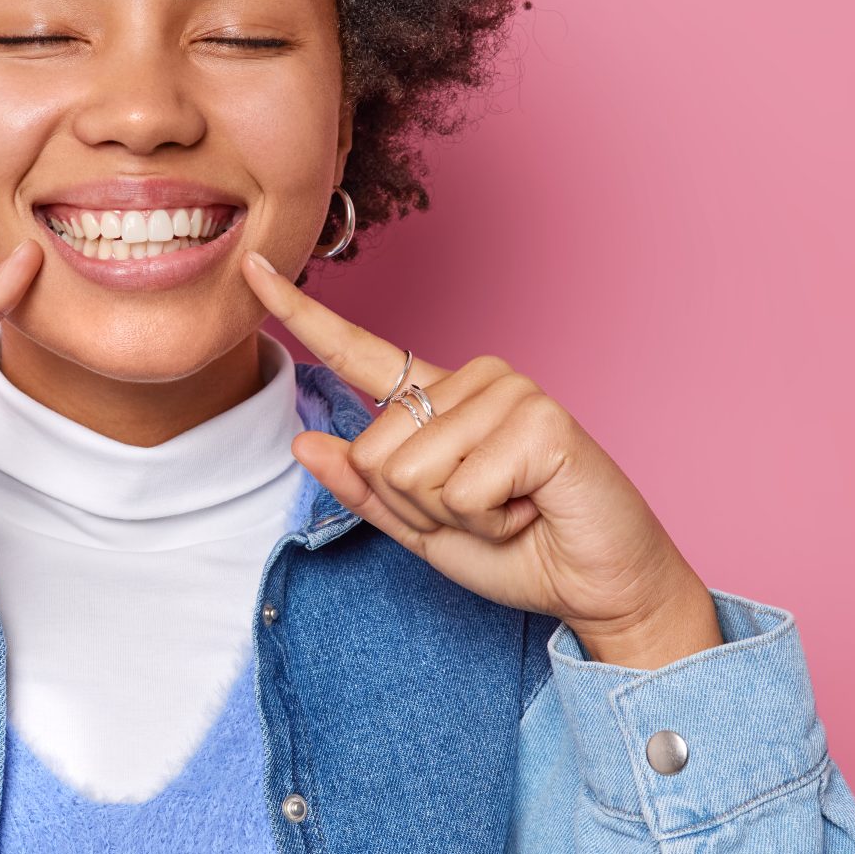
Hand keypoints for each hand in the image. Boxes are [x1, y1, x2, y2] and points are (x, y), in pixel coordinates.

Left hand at [242, 251, 719, 669]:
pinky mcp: (540, 420)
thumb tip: (303, 441)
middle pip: (376, 451)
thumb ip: (366, 491)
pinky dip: (490, 520)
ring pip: (411, 470)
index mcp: (439, 401)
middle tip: (484, 513)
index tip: (255, 268)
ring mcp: (509, 392)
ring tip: (512, 509)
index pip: (359, 354)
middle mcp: (473, 380)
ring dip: (456, 516)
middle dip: (417, 507)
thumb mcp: (422, 530)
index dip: (302, 314)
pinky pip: (459, 487)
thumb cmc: (520, 552)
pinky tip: (532, 508)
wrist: (599, 586)